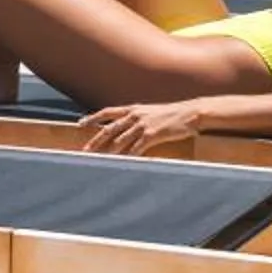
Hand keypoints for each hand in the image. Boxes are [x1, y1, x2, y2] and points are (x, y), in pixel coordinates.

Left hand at [86, 100, 212, 156]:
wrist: (191, 113)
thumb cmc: (173, 115)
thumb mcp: (152, 112)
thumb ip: (138, 119)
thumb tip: (127, 128)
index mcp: (134, 109)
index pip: (107, 112)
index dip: (93, 117)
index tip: (80, 123)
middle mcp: (135, 115)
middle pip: (110, 129)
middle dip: (95, 141)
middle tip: (85, 151)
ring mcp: (143, 125)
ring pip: (121, 140)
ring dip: (109, 152)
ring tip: (99, 162)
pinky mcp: (153, 134)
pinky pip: (137, 148)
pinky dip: (129, 157)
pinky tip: (122, 163)